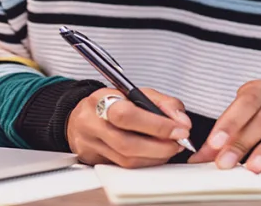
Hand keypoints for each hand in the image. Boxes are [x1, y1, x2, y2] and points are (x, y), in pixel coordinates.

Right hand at [67, 87, 191, 167]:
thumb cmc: (110, 103)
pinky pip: (124, 167)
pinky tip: (153, 155)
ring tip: (168, 148)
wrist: (79, 116)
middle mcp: (92, 123)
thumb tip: (181, 121)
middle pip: (127, 144)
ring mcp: (90, 144)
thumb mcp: (135, 93)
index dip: (157, 125)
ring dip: (155, 157)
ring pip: (127, 160)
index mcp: (102, 100)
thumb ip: (163, 103)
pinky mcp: (93, 160)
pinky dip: (145, 162)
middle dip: (160, 147)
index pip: (128, 115)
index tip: (179, 129)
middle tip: (178, 143)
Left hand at [188, 80, 260, 173]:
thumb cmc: (260, 113)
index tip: (214, 145)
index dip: (228, 125)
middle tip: (226, 162)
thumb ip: (221, 139)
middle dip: (242, 143)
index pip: (241, 106)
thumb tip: (198, 160)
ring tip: (254, 166)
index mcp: (255, 90)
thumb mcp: (240, 120)